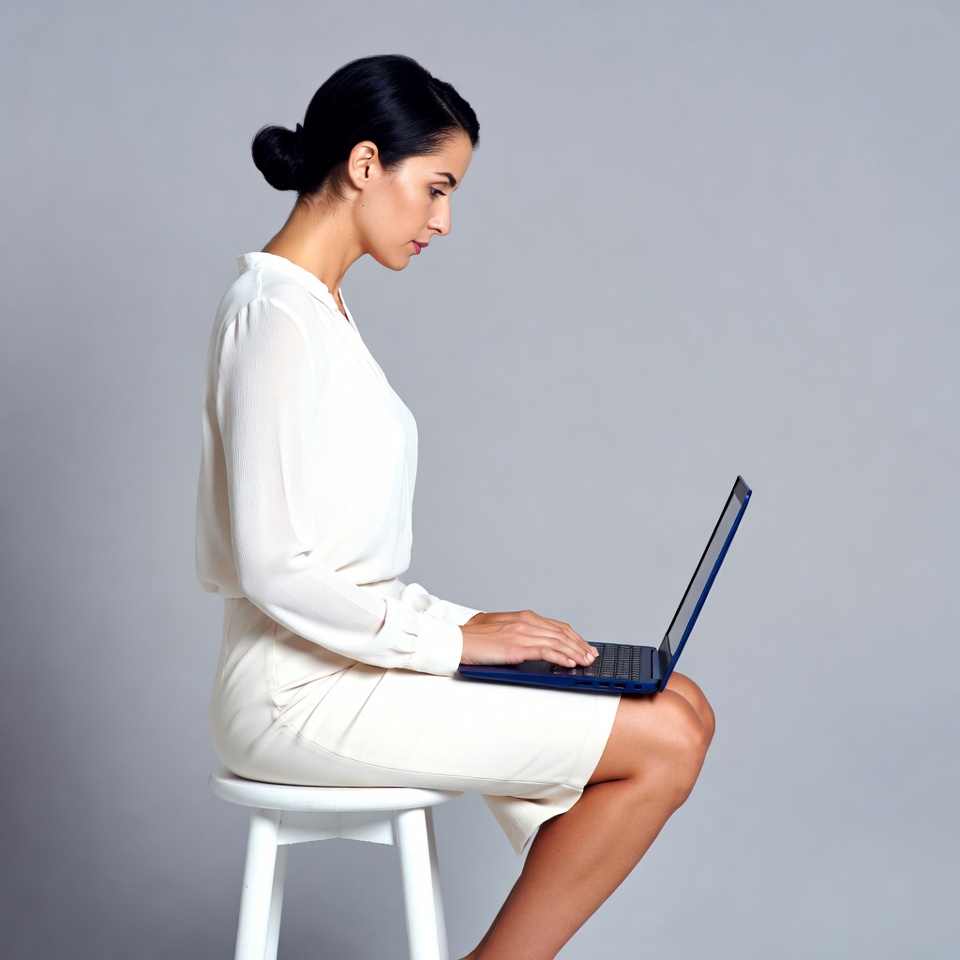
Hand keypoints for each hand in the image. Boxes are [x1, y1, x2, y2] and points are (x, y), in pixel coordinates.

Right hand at [460, 610, 597, 668]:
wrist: (455, 640)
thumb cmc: (473, 638)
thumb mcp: (500, 631)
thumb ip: (517, 634)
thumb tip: (532, 645)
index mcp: (522, 617)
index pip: (557, 626)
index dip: (574, 636)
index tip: (584, 645)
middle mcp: (525, 621)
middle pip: (562, 633)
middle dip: (579, 645)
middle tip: (591, 656)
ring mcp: (521, 633)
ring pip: (557, 641)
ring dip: (575, 652)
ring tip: (586, 662)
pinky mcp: (516, 646)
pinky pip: (545, 651)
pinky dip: (561, 657)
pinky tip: (570, 664)